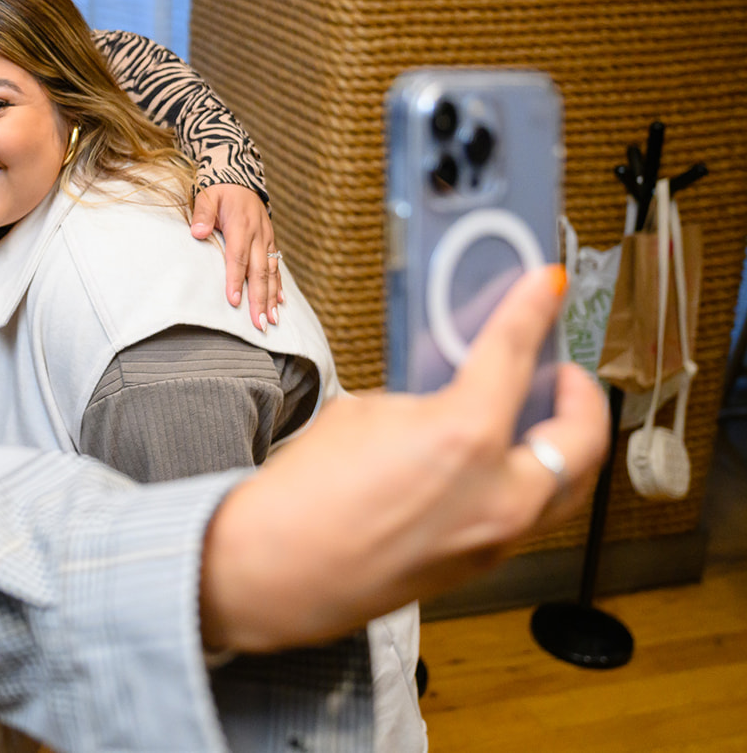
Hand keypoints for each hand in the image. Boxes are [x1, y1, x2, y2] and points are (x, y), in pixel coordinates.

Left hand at [190, 184, 278, 330]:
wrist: (240, 179)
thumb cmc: (219, 191)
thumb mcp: (207, 195)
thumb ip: (202, 214)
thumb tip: (198, 233)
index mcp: (242, 225)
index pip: (238, 257)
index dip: (236, 280)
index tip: (234, 301)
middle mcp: (258, 235)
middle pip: (259, 271)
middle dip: (260, 299)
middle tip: (259, 323)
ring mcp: (267, 239)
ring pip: (271, 272)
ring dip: (271, 297)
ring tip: (271, 320)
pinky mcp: (271, 242)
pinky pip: (276, 266)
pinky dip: (279, 286)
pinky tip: (280, 303)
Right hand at [199, 265, 606, 653]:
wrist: (275, 571)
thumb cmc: (304, 496)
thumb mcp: (364, 416)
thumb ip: (424, 404)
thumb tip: (448, 401)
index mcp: (465, 439)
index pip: (513, 356)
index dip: (532, 311)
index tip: (546, 287)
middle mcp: (499, 494)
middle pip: (582, 436)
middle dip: (581, 396)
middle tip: (562, 370)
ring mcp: (497, 537)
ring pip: (571, 484)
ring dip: (566, 444)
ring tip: (543, 417)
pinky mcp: (482, 564)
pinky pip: (533, 513)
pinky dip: (533, 480)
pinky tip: (504, 462)